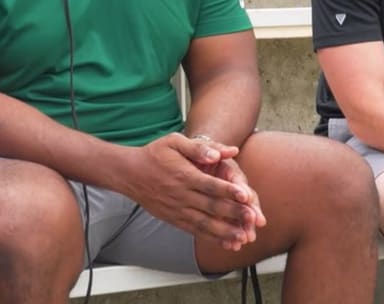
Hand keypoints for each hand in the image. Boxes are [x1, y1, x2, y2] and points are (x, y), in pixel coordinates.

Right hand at [119, 133, 260, 248]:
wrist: (130, 173)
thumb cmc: (154, 154)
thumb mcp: (174, 142)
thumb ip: (198, 147)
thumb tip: (220, 153)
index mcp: (184, 175)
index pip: (210, 185)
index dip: (229, 191)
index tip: (246, 196)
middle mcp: (181, 195)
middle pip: (211, 206)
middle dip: (234, 214)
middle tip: (253, 219)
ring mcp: (178, 210)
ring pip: (205, 223)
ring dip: (225, 231)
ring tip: (244, 237)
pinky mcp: (175, 219)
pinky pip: (196, 231)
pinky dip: (212, 238)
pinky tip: (227, 242)